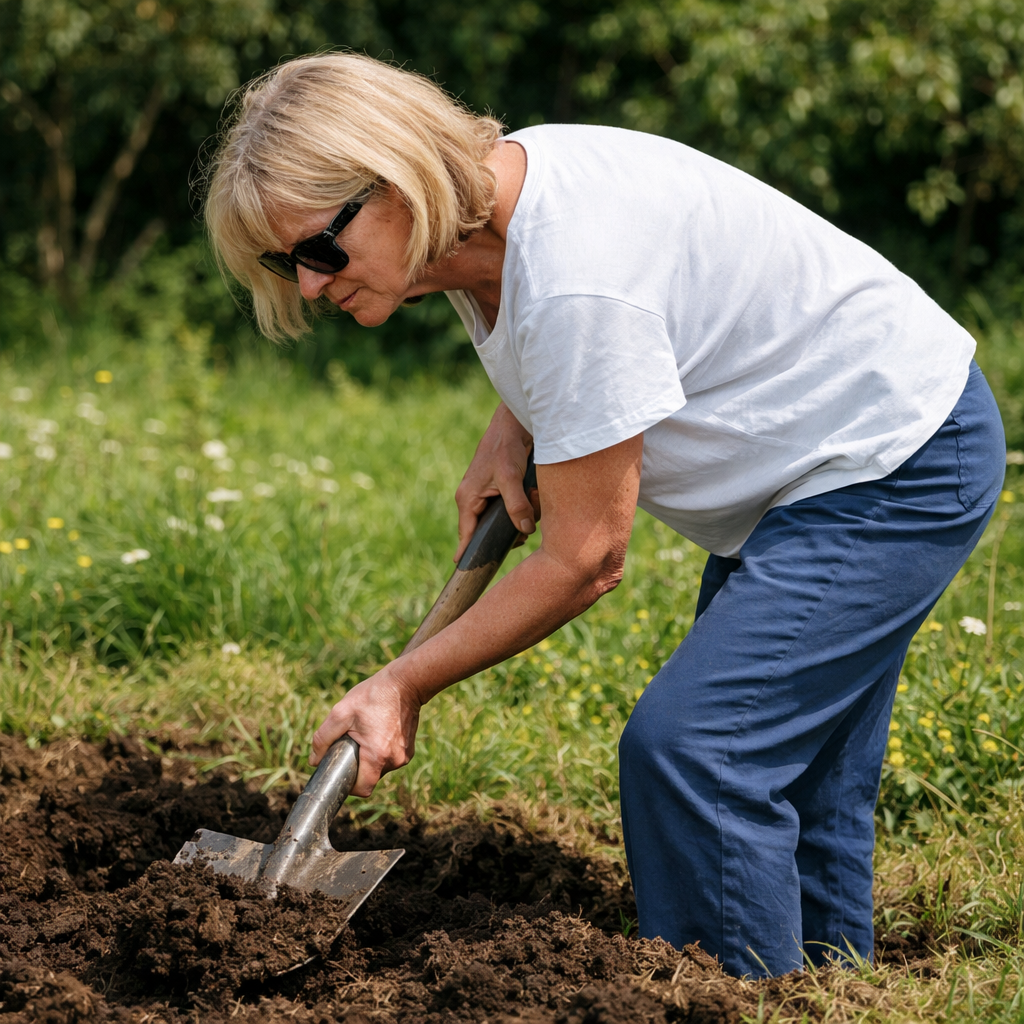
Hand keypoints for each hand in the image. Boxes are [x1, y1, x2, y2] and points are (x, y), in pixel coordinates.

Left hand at [310, 667, 420, 796]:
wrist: (405, 683)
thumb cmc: (372, 696)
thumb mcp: (341, 713)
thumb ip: (323, 738)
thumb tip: (314, 760)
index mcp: (377, 755)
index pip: (362, 789)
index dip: (349, 785)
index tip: (342, 769)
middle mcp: (394, 760)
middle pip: (370, 778)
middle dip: (358, 767)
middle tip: (351, 744)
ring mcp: (404, 756)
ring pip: (380, 769)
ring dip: (369, 758)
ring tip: (365, 734)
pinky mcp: (409, 750)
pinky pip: (389, 759)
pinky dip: (380, 752)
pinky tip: (377, 733)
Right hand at [455, 402, 539, 560]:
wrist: (514, 422)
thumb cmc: (506, 446)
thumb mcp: (510, 477)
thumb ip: (516, 504)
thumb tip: (525, 529)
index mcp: (468, 498)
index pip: (466, 535)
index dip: (468, 554)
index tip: (466, 573)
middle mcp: (474, 499)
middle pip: (488, 531)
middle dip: (509, 532)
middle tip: (526, 530)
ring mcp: (486, 494)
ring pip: (503, 520)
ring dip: (520, 517)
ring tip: (532, 504)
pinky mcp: (499, 489)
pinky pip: (511, 508)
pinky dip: (524, 506)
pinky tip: (534, 495)